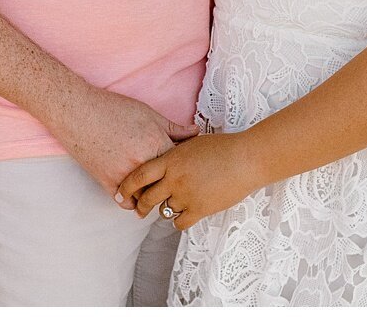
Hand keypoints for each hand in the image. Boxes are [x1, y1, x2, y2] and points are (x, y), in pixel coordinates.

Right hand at [41, 85, 198, 203]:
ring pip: (147, 197)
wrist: (78, 112)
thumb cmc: (113, 109)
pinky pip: (125, 202)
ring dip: (153, 197)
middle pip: (166, 184)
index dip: (185, 166)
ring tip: (159, 196)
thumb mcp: (148, 113)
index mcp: (156, 143)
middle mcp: (142, 162)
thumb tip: (195, 133)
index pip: (180, 163)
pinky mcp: (107, 182)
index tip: (187, 169)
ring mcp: (124, 175)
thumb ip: (173, 127)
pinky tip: (138, 197)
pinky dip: (133, 202)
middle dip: (173, 186)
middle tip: (178, 187)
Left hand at [116, 131, 261, 230]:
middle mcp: (174, 179)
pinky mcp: (199, 209)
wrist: (246, 159)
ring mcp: (186, 196)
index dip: (127, 186)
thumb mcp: (193, 143)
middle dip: (140, 205)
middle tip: (138, 209)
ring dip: (164, 210)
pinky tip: (182, 215)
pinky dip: (178, 220)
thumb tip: (163, 152)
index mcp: (171, 160)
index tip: (121, 193)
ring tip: (168, 207)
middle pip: (147, 197)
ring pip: (164, 210)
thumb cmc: (223, 147)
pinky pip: (179, 222)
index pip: (139, 175)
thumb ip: (175, 151)